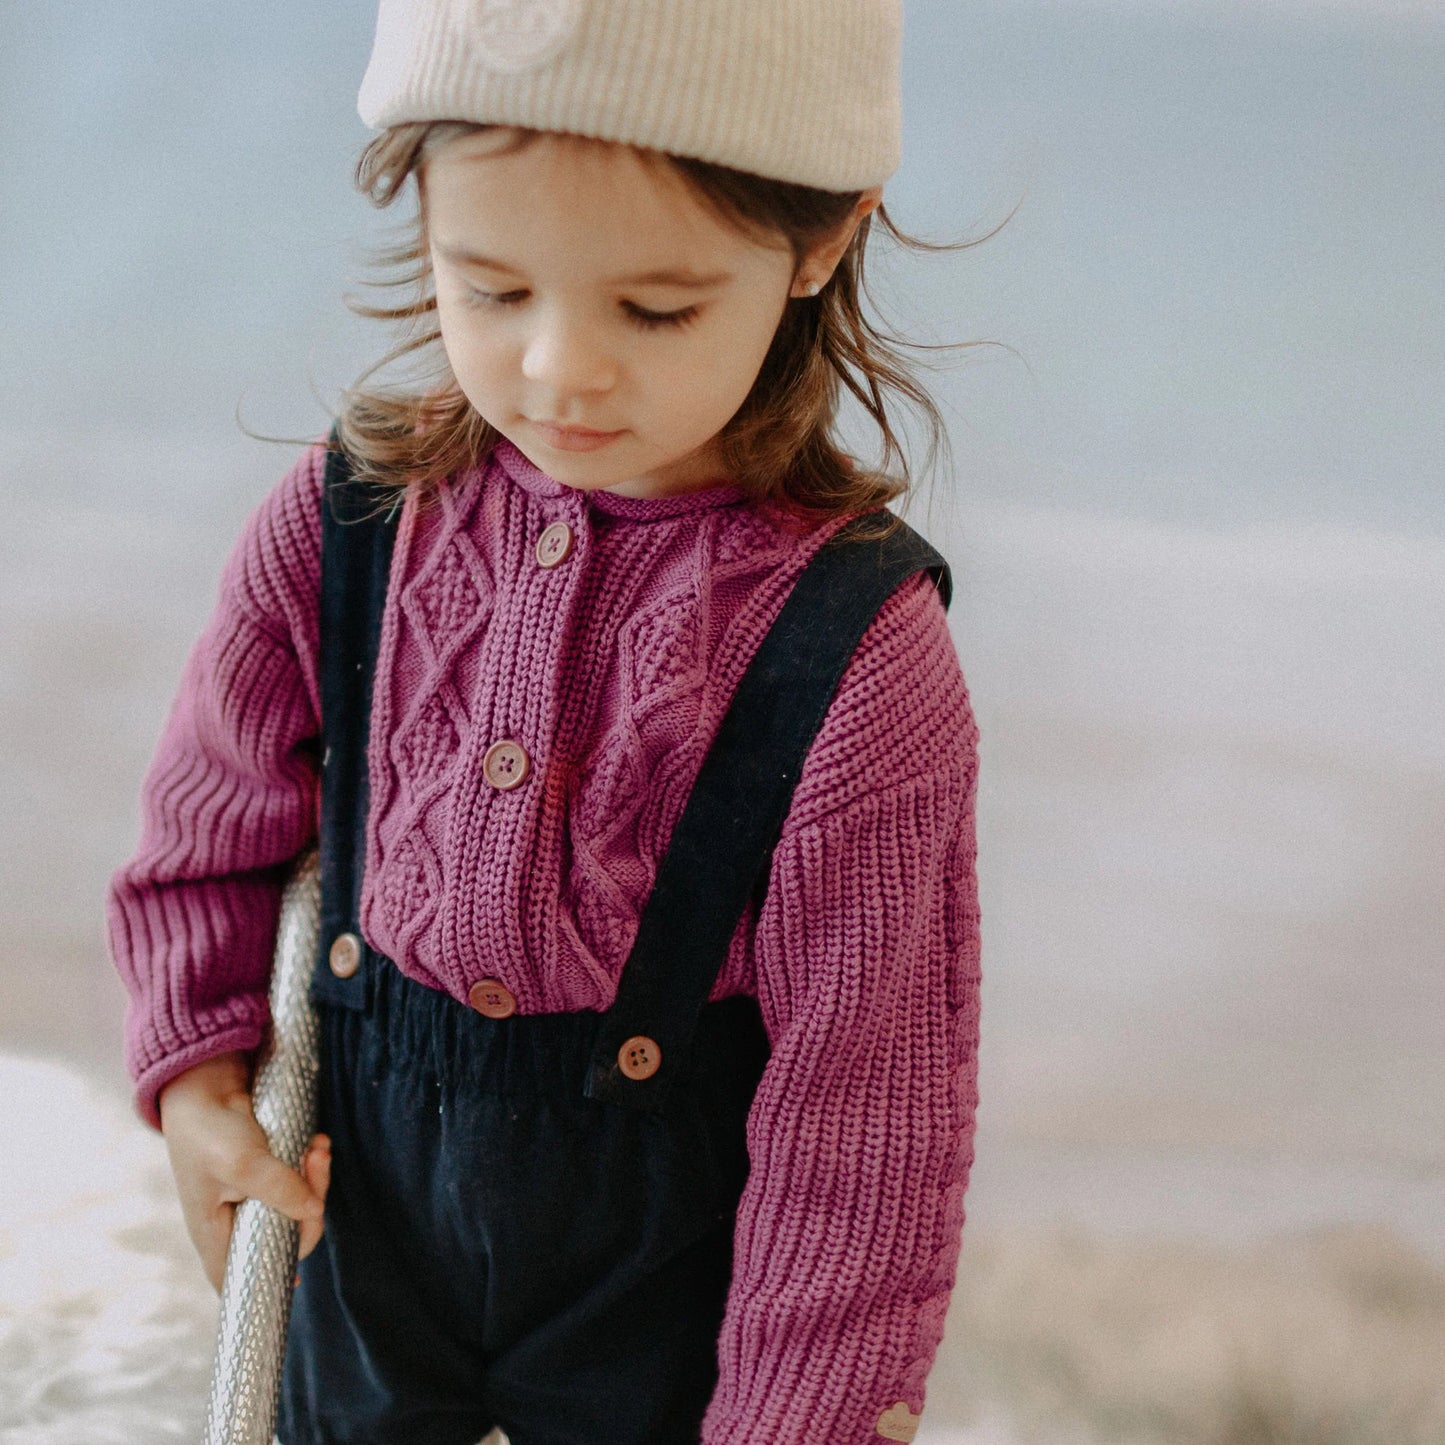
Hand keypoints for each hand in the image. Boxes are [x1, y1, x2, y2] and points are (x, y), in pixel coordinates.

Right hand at [157, 1050, 331, 1292]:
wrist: (205, 1080)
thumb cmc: (209, 1128)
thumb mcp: (241, 1162)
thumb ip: (277, 1189)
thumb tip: (312, 1211)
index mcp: (214, 1232)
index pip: (239, 1276)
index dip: (265, 1284)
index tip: (297, 1283)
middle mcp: (234, 1219)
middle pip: (284, 1237)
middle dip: (310, 1206)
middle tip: (317, 1165)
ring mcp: (253, 1194)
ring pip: (299, 1206)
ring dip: (316, 1178)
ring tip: (319, 1148)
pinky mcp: (270, 1170)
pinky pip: (300, 1179)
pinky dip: (312, 1164)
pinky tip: (317, 1142)